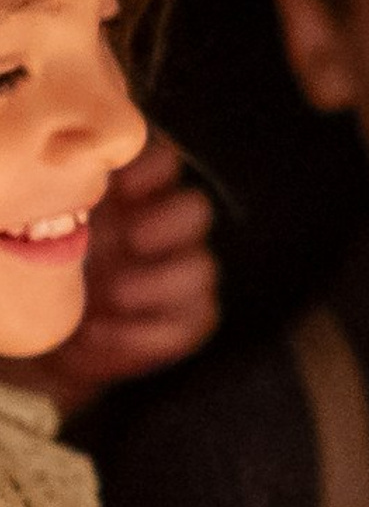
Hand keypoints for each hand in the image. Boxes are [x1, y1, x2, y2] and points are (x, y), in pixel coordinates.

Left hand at [27, 138, 219, 413]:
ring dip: (160, 281)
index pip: (161, 165)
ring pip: (200, 268)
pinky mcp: (178, 323)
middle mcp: (157, 233)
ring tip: (113, 293)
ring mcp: (171, 279)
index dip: (149, 170)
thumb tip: (39, 186)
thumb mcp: (32, 239)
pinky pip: (191, 321)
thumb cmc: (29, 277)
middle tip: (132, 238)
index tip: (121, 186)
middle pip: (193, 211)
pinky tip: (97, 336)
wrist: (34, 341)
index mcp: (126, 199)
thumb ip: (48, 212)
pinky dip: (146, 332)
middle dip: (167, 223)